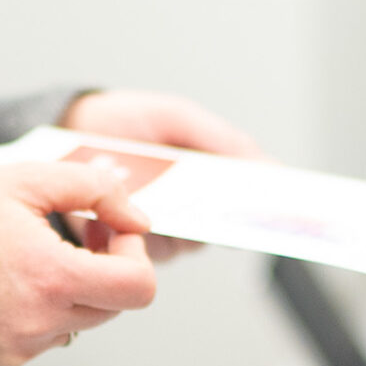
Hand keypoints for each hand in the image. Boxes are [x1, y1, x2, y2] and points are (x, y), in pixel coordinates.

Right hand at [0, 161, 157, 365]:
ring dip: (76, 287)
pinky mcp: (2, 360)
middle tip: (79, 229)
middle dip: (107, 264)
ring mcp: (20, 347)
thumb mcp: (26, 178)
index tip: (109, 228)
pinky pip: (48, 335)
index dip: (134, 252)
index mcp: (50, 277)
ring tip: (39, 250)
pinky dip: (45, 307)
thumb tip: (140, 216)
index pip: (138, 288)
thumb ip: (95, 189)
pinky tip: (12, 277)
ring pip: (83, 321)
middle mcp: (39, 322)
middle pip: (114, 304)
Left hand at [60, 90, 264, 258]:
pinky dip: (155, 231)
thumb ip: (220, 138)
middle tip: (254, 213)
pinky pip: (154, 248)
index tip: (300, 209)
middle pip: (228, 225)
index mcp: (206, 175)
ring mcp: (160, 229)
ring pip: (192, 240)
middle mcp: (188, 208)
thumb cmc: (123, 121)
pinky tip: (145, 210)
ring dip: (191, 222)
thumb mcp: (176, 118)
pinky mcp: (128, 245)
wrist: (65, 130)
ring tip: (182, 198)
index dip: (276, 207)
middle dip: (242, 221)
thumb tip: (270, 166)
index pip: (251, 196)